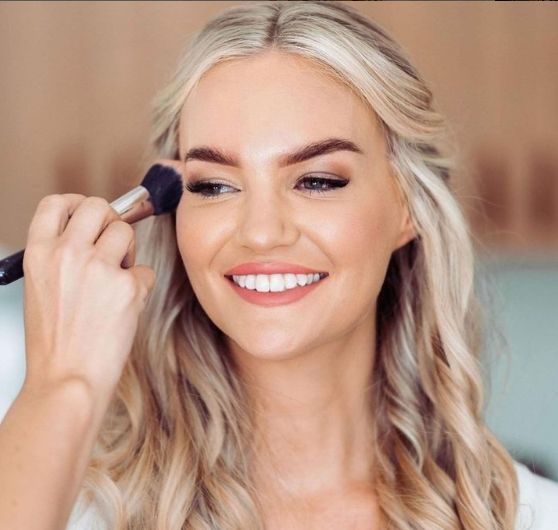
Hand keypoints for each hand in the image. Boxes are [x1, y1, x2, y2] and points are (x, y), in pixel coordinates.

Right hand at [21, 193, 154, 400]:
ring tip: (116, 280)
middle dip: (110, 220)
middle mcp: (67, 253)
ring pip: (127, 232)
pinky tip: (124, 308)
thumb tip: (91, 236)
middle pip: (99, 206)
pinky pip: (144, 270)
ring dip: (127, 252)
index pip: (57, 203)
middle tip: (111, 244)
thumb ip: (60, 258)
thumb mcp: (41, 289)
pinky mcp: (127, 286)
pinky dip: (140, 286)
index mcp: (39, 253)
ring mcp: (99, 268)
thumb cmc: (55, 343)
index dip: (76, 203)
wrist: (67, 380)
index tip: (87, 213)